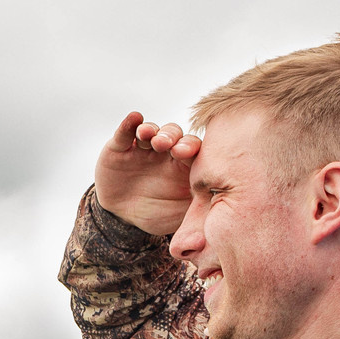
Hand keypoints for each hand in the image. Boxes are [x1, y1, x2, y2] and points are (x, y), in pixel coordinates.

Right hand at [92, 114, 200, 236]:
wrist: (123, 218)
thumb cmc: (159, 214)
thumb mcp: (181, 215)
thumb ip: (200, 212)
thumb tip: (219, 220)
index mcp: (184, 164)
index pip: (193, 149)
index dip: (190, 147)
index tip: (187, 152)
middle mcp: (166, 151)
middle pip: (174, 135)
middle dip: (171, 137)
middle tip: (167, 145)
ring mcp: (143, 147)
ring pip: (151, 130)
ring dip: (151, 130)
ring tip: (148, 135)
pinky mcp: (120, 147)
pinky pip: (125, 131)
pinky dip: (129, 124)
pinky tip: (134, 118)